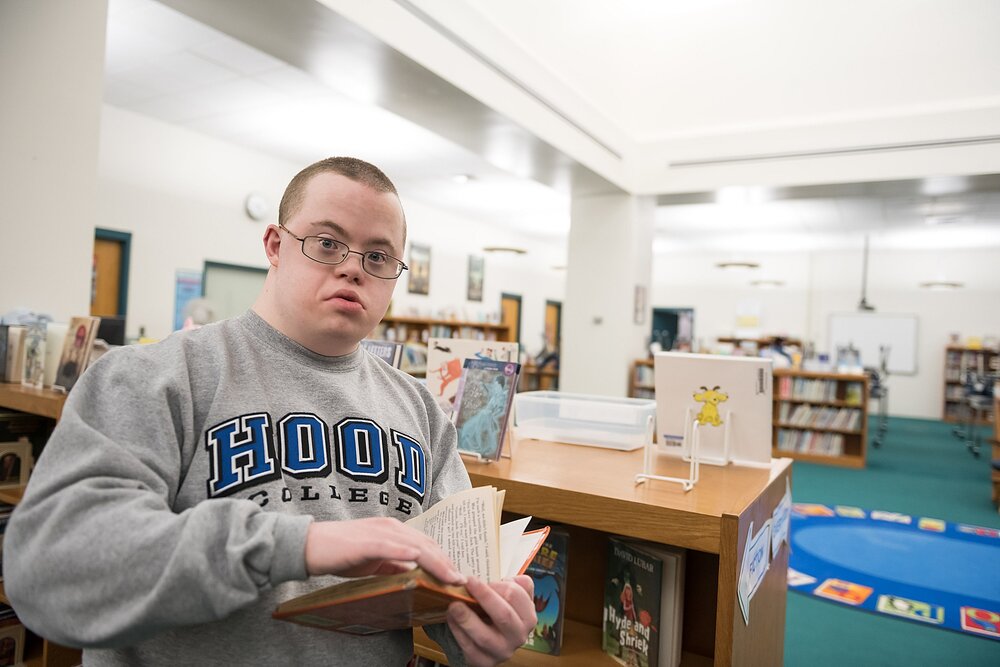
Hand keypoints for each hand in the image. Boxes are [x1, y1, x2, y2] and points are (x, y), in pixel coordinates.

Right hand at [304, 518, 464, 583]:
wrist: (310, 546)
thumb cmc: (340, 553)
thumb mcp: (374, 561)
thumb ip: (394, 565)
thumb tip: (415, 575)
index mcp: (394, 530)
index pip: (427, 545)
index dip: (444, 560)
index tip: (457, 576)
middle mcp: (391, 527)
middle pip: (428, 545)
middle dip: (447, 563)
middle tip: (462, 581)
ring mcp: (380, 533)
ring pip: (416, 546)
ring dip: (437, 562)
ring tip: (452, 577)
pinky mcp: (367, 542)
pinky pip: (392, 547)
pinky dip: (408, 553)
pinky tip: (421, 562)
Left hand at [446, 575, 535, 666]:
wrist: (492, 641)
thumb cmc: (500, 613)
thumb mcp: (513, 598)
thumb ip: (516, 585)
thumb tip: (509, 579)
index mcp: (528, 617)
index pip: (515, 597)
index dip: (497, 584)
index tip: (480, 577)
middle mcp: (518, 636)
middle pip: (503, 615)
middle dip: (484, 597)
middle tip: (467, 584)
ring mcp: (502, 651)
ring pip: (484, 636)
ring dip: (467, 618)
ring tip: (454, 605)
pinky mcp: (484, 662)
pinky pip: (469, 647)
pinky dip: (458, 632)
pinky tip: (451, 619)